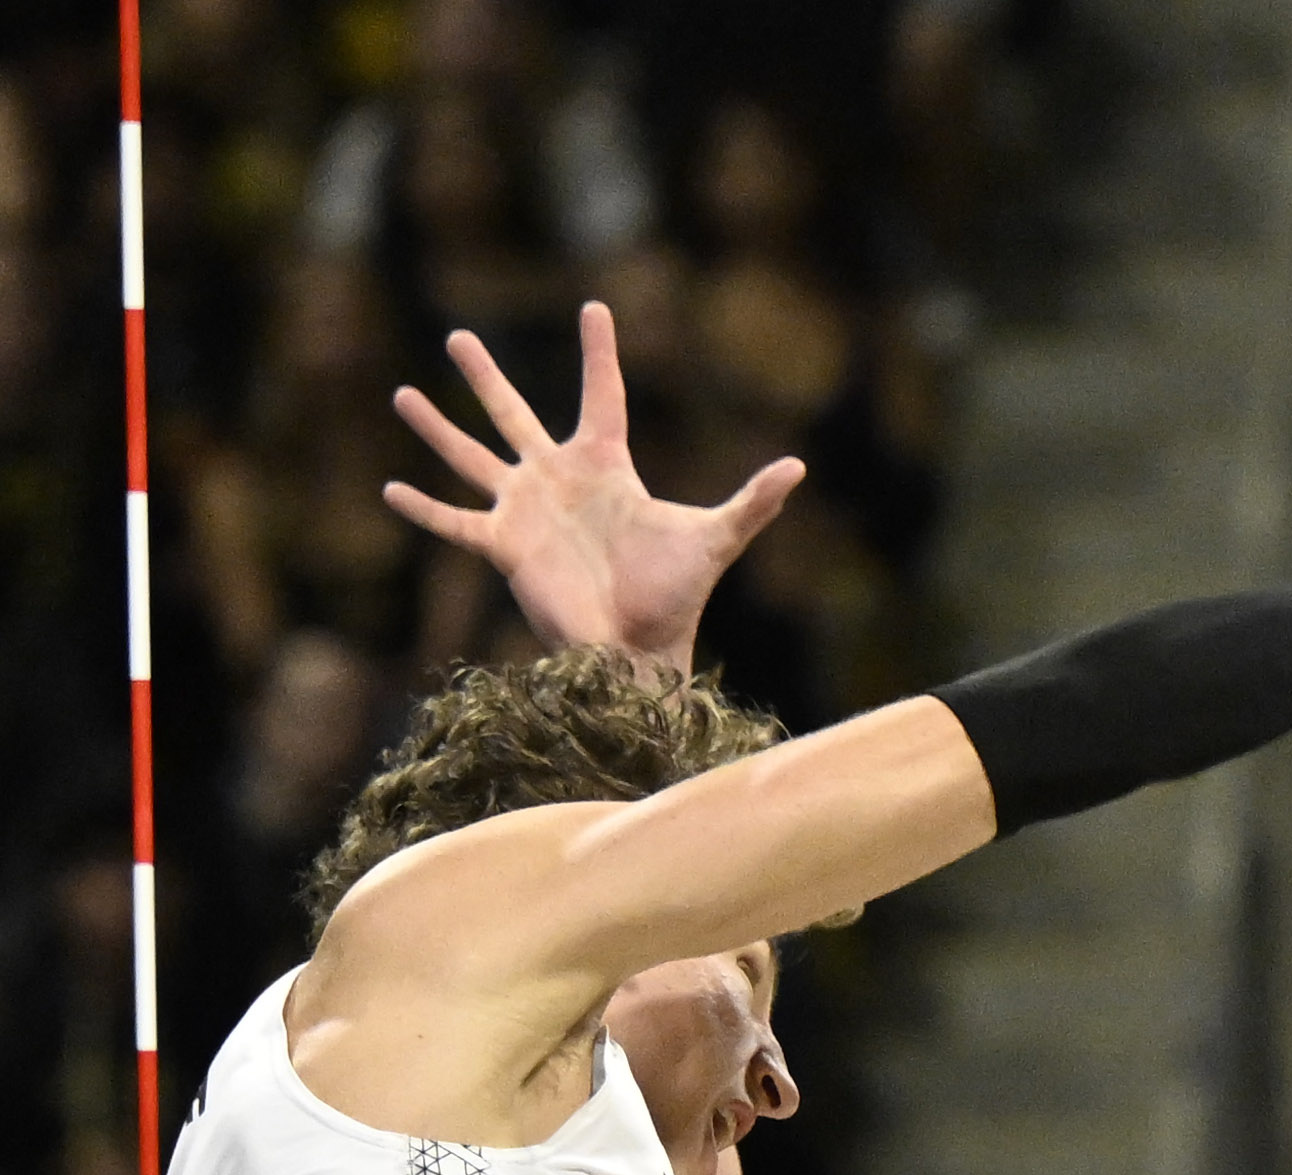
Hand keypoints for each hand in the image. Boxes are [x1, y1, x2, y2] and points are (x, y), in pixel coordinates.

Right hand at [385, 301, 804, 675]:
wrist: (641, 648)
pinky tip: (389, 487)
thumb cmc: (677, 595)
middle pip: (514, 414)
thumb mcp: (716, 537)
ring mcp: (525, 511)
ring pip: (472, 456)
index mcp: (605, 467)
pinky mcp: (503, 547)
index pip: (602, 395)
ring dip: (436, 428)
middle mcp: (558, 480)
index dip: (599, 353)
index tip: (594, 307)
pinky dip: (424, 508)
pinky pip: (454, 522)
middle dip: (485, 377)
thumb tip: (799, 466)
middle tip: (457, 334)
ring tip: (400, 391)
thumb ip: (754, 500)